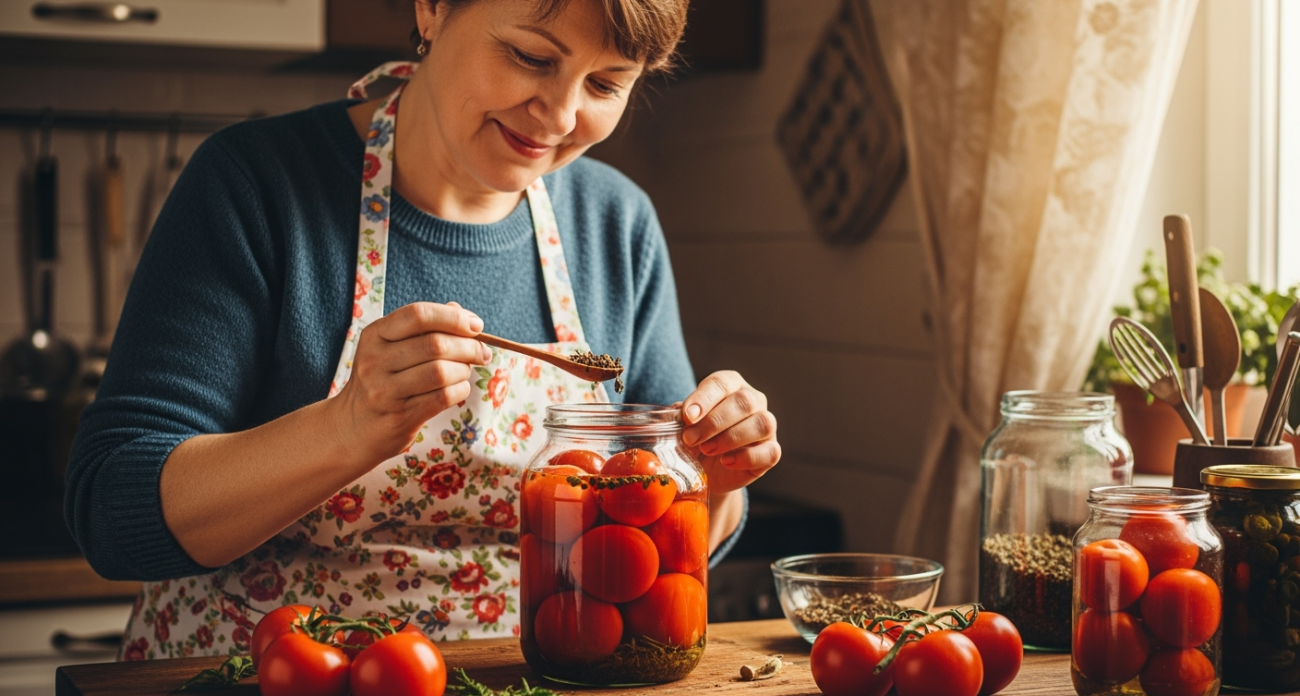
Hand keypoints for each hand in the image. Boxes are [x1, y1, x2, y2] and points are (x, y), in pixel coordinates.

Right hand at [329, 301, 490, 465]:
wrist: (354, 428)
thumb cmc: (383, 381)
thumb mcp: (392, 348)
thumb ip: (425, 327)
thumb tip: (461, 312)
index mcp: (374, 335)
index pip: (418, 315)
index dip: (453, 318)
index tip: (476, 325)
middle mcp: (375, 360)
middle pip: (435, 344)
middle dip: (469, 347)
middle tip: (482, 353)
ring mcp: (384, 390)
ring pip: (441, 371)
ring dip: (464, 370)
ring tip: (465, 372)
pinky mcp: (399, 416)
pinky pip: (443, 397)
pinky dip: (460, 390)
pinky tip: (458, 389)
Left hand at [680, 370, 779, 496]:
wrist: (706, 471)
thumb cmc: (695, 440)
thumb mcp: (683, 426)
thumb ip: (679, 417)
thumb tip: (677, 411)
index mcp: (730, 385)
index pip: (721, 383)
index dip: (704, 398)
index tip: (687, 417)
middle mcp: (753, 400)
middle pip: (744, 402)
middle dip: (714, 421)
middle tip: (691, 438)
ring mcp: (766, 426)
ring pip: (762, 424)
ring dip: (731, 438)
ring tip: (706, 449)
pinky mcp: (771, 452)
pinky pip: (770, 452)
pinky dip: (747, 457)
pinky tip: (726, 461)